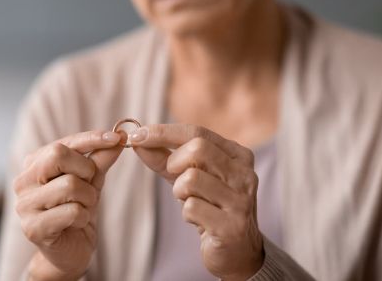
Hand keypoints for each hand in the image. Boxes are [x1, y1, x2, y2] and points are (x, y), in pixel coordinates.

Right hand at [13, 130, 124, 279]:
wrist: (71, 249)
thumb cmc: (77, 210)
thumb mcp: (92, 180)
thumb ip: (100, 158)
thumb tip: (119, 137)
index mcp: (34, 164)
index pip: (63, 143)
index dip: (91, 139)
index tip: (117, 137)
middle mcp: (23, 181)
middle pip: (58, 155)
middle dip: (86, 170)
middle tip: (90, 186)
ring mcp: (25, 205)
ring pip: (69, 185)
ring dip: (88, 198)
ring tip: (83, 208)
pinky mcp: (33, 228)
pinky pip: (72, 211)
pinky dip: (83, 216)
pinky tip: (76, 223)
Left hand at [129, 124, 263, 279]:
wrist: (238, 250)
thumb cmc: (211, 206)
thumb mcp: (189, 176)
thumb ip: (164, 157)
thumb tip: (137, 140)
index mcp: (237, 155)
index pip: (197, 132)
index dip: (163, 132)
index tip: (137, 135)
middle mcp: (244, 173)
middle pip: (197, 148)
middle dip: (174, 162)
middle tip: (174, 177)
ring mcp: (240, 199)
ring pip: (191, 178)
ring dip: (179, 191)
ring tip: (190, 201)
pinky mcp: (231, 225)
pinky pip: (191, 208)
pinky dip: (187, 213)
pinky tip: (199, 220)